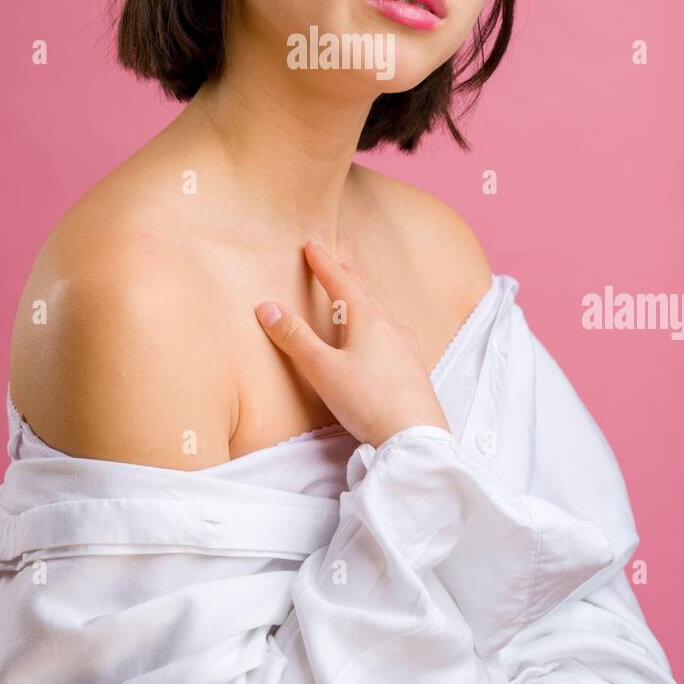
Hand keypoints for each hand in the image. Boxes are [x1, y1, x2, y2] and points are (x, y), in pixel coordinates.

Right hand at [254, 240, 451, 449]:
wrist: (417, 437)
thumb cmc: (368, 400)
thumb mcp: (323, 370)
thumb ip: (295, 338)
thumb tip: (267, 307)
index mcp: (368, 321)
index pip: (341, 282)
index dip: (323, 264)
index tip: (312, 246)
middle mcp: (391, 327)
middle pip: (366, 293)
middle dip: (348, 276)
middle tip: (338, 263)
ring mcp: (407, 348)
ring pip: (383, 313)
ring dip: (366, 298)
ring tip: (359, 294)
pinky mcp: (415, 369)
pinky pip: (395, 334)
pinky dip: (382, 323)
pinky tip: (387, 337)